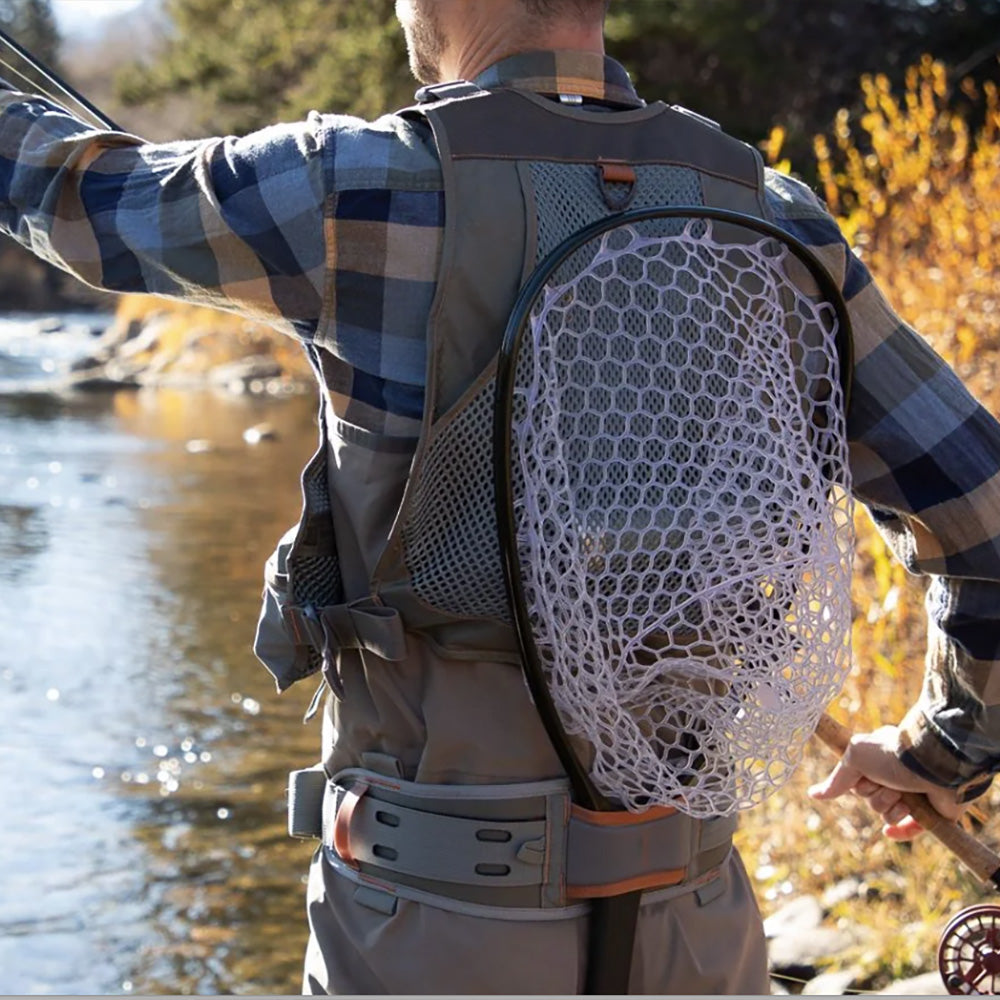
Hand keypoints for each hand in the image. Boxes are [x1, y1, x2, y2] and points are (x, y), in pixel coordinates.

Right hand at [808, 724, 966, 839]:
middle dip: (875, 795)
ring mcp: (912, 794)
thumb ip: (837, 778)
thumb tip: (813, 794)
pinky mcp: (929, 812)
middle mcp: (893, 776)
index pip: (855, 782)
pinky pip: (909, 830)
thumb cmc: (892, 756)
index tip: (863, 775)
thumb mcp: (856, 757)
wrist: (935, 766)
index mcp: (877, 759)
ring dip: (891, 807)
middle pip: (869, 799)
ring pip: (887, 814)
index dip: (857, 784)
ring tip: (905, 794)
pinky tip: (888, 833)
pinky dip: (900, 832)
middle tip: (887, 782)